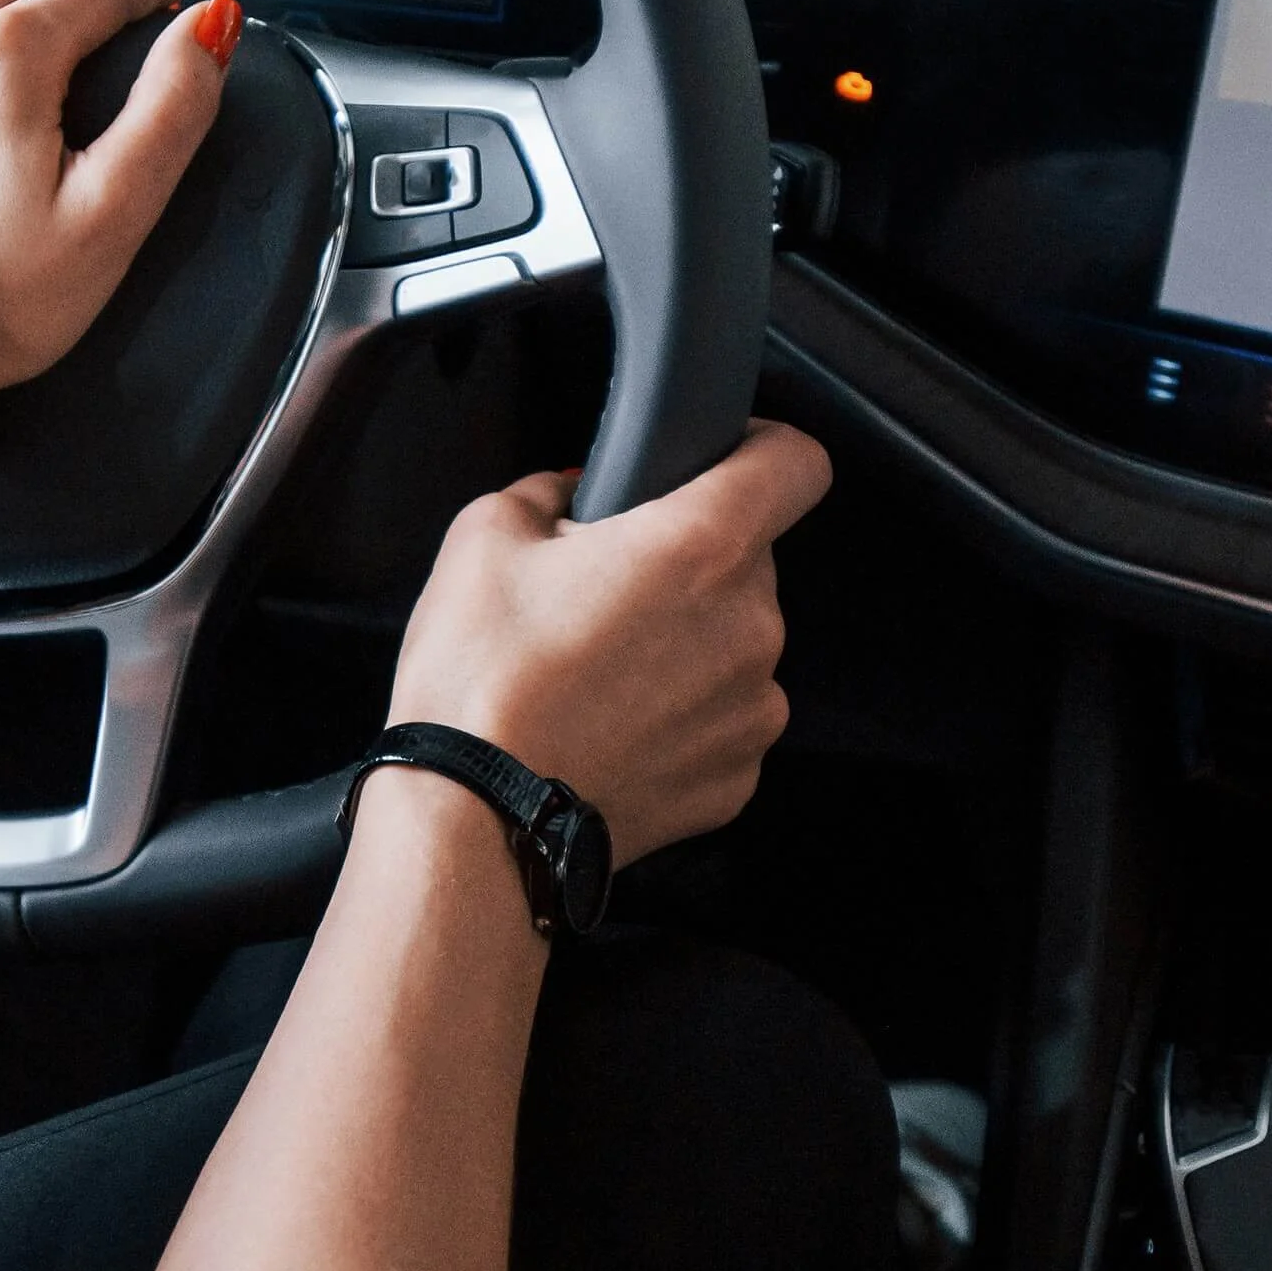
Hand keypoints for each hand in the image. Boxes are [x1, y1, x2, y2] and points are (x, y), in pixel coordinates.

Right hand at [387, 423, 831, 862]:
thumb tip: (576, 493)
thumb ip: (551, 489)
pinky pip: (722, 719)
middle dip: (686, 563)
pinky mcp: (739, 775)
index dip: (762, 449)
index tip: (726, 462)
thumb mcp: (485, 536)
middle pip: (748, 561)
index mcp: (701, 545)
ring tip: (598, 672)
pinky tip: (611, 727)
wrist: (476, 821)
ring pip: (736, 644)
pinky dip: (680, 717)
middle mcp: (750, 625)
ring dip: (686, 644)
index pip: (796, 462)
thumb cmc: (481, 683)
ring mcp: (753, 707)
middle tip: (605, 592)